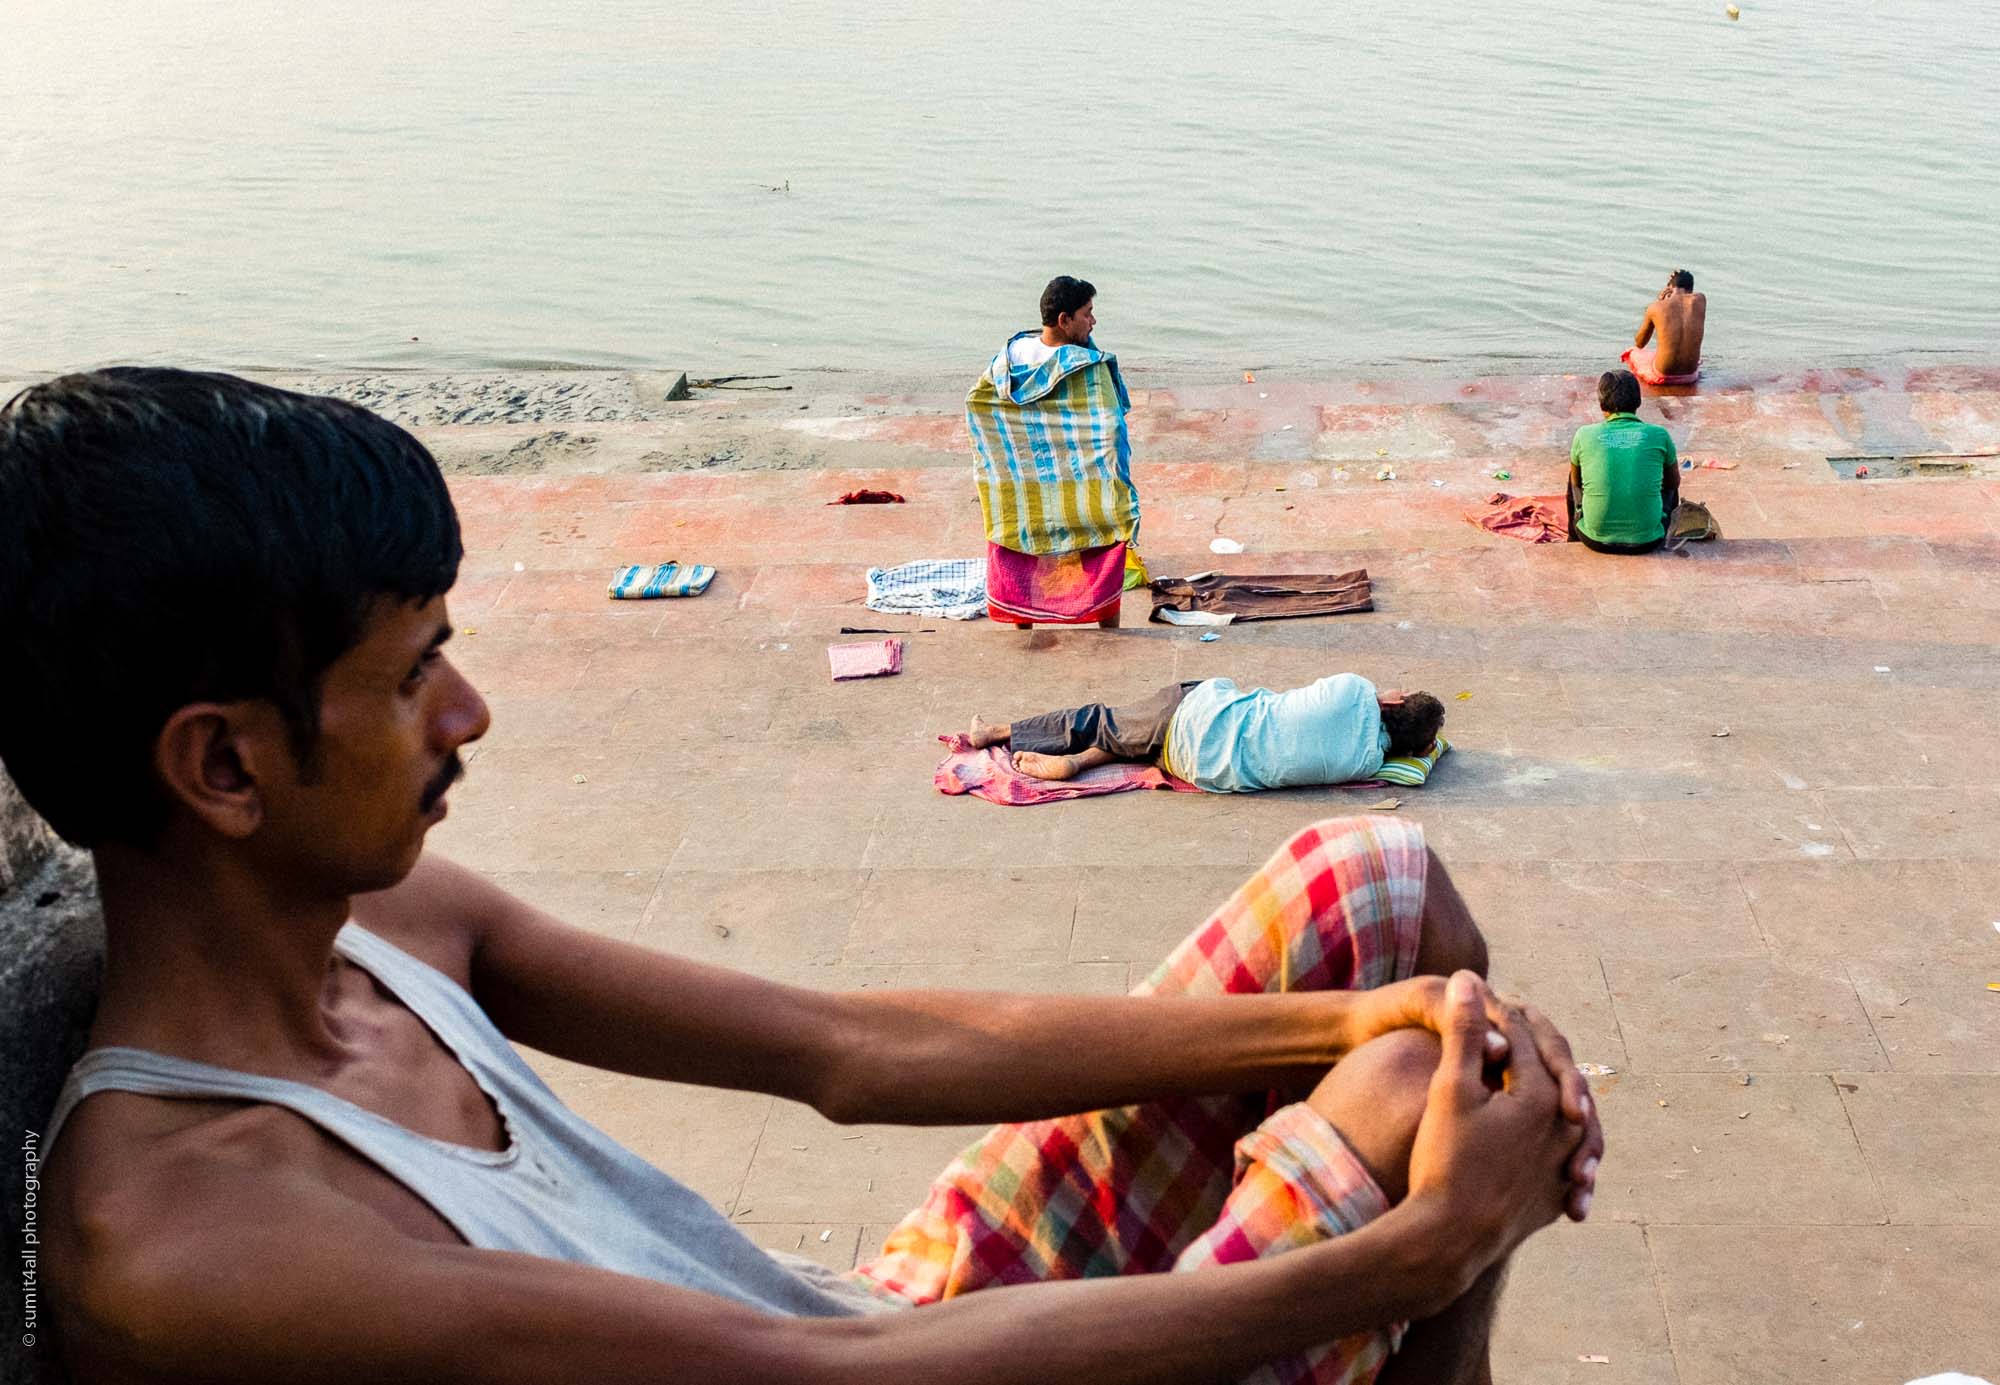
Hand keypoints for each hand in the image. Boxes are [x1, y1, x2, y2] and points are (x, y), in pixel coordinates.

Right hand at [1344, 976, 1601, 1219]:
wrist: (1448, 1240)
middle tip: (1510, 1024)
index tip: (1473, 1000)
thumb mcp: (1450, 1089)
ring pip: (1566, 1115)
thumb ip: (1466, 1031)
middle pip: (1552, 1072)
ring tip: (1529, 1072)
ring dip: (1550, 1090)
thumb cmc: (1445, 1161)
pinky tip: (1532, 1132)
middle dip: (1529, 1046)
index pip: (1522, 1040)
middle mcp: (1567, 1130)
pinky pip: (1562, 1156)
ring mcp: (1565, 1167)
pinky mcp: (1556, 1198)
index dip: (1494, 1015)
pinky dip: (1550, 1135)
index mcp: (1544, 1096)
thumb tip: (1469, 978)